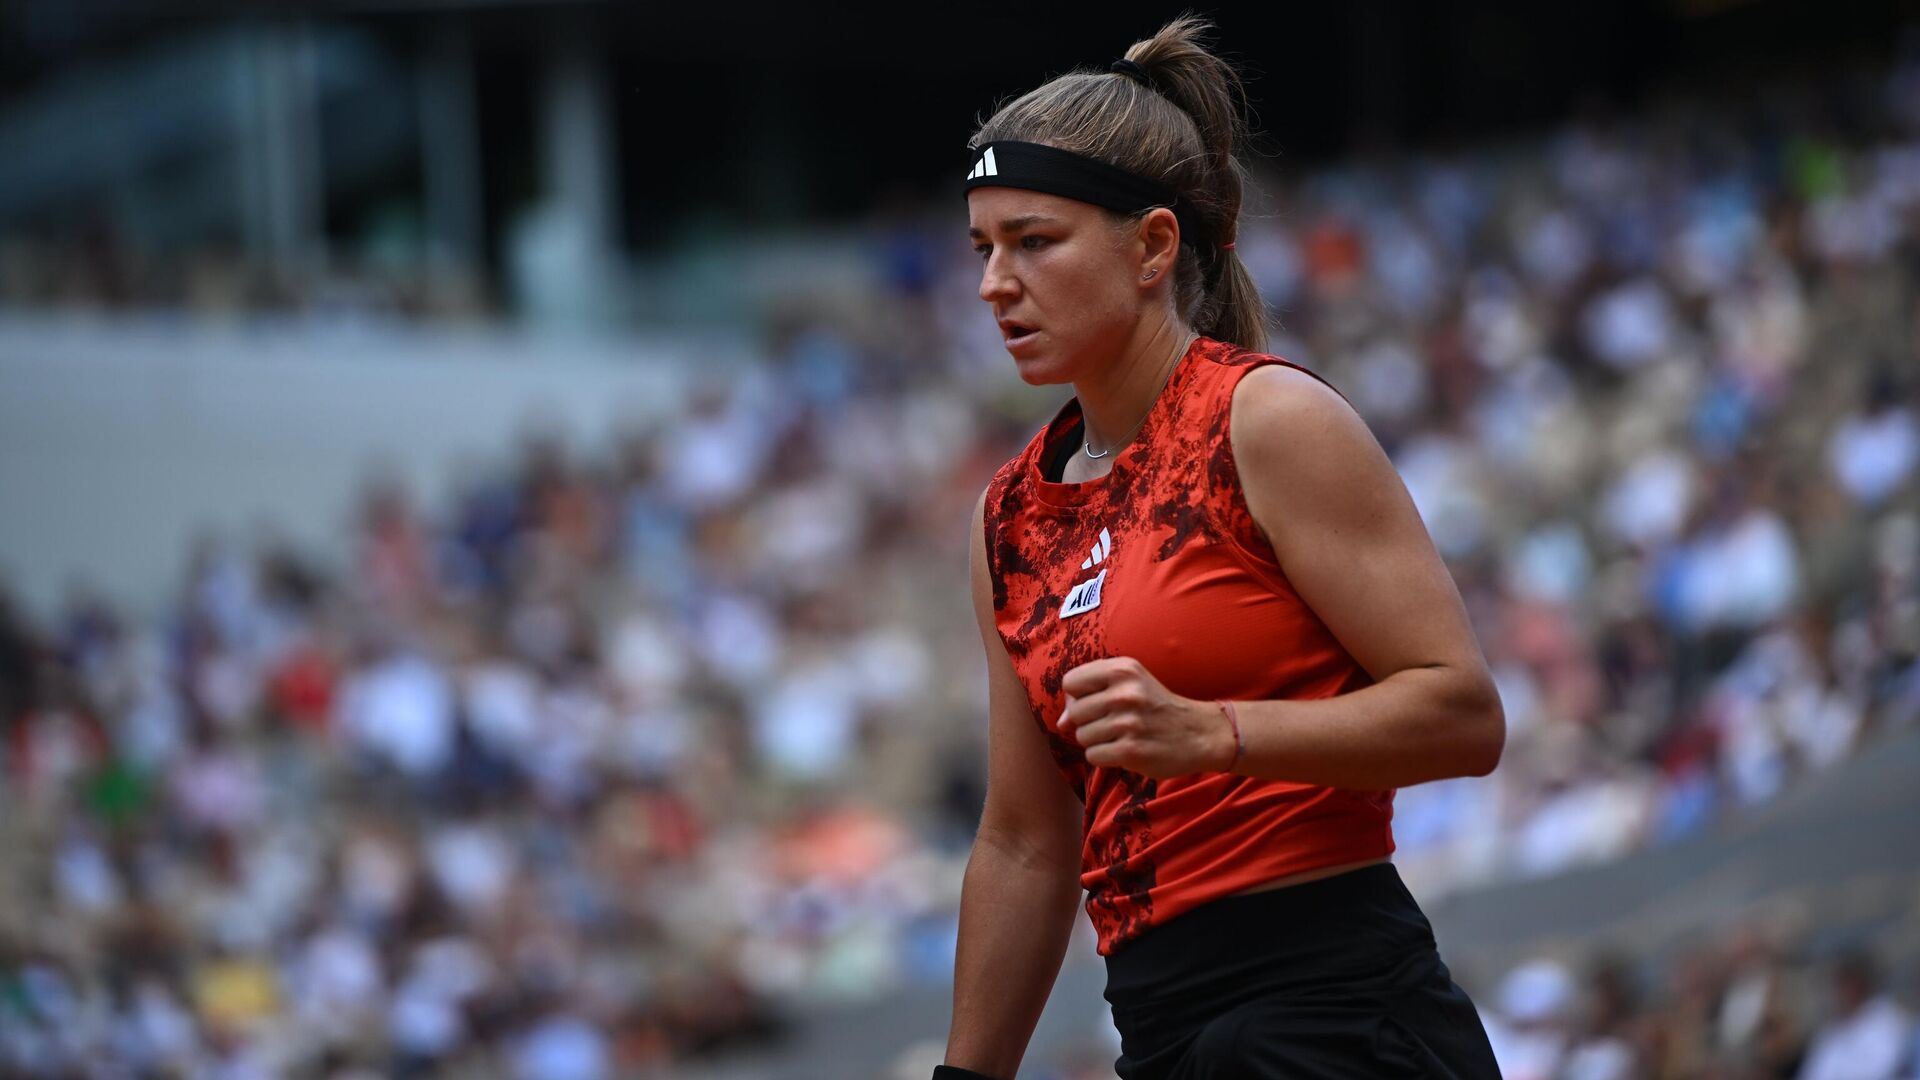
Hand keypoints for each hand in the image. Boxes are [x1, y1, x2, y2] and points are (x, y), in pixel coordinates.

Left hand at [1058, 657, 1235, 778]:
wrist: (1198, 733)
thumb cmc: (1157, 707)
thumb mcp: (1131, 684)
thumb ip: (1092, 694)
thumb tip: (1061, 722)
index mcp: (1123, 669)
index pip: (1071, 682)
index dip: (1077, 696)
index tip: (1095, 703)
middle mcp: (1125, 693)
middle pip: (1074, 712)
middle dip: (1087, 722)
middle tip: (1112, 723)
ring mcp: (1128, 722)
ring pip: (1082, 736)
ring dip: (1097, 741)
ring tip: (1120, 736)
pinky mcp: (1131, 750)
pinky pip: (1093, 756)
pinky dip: (1104, 757)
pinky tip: (1123, 750)